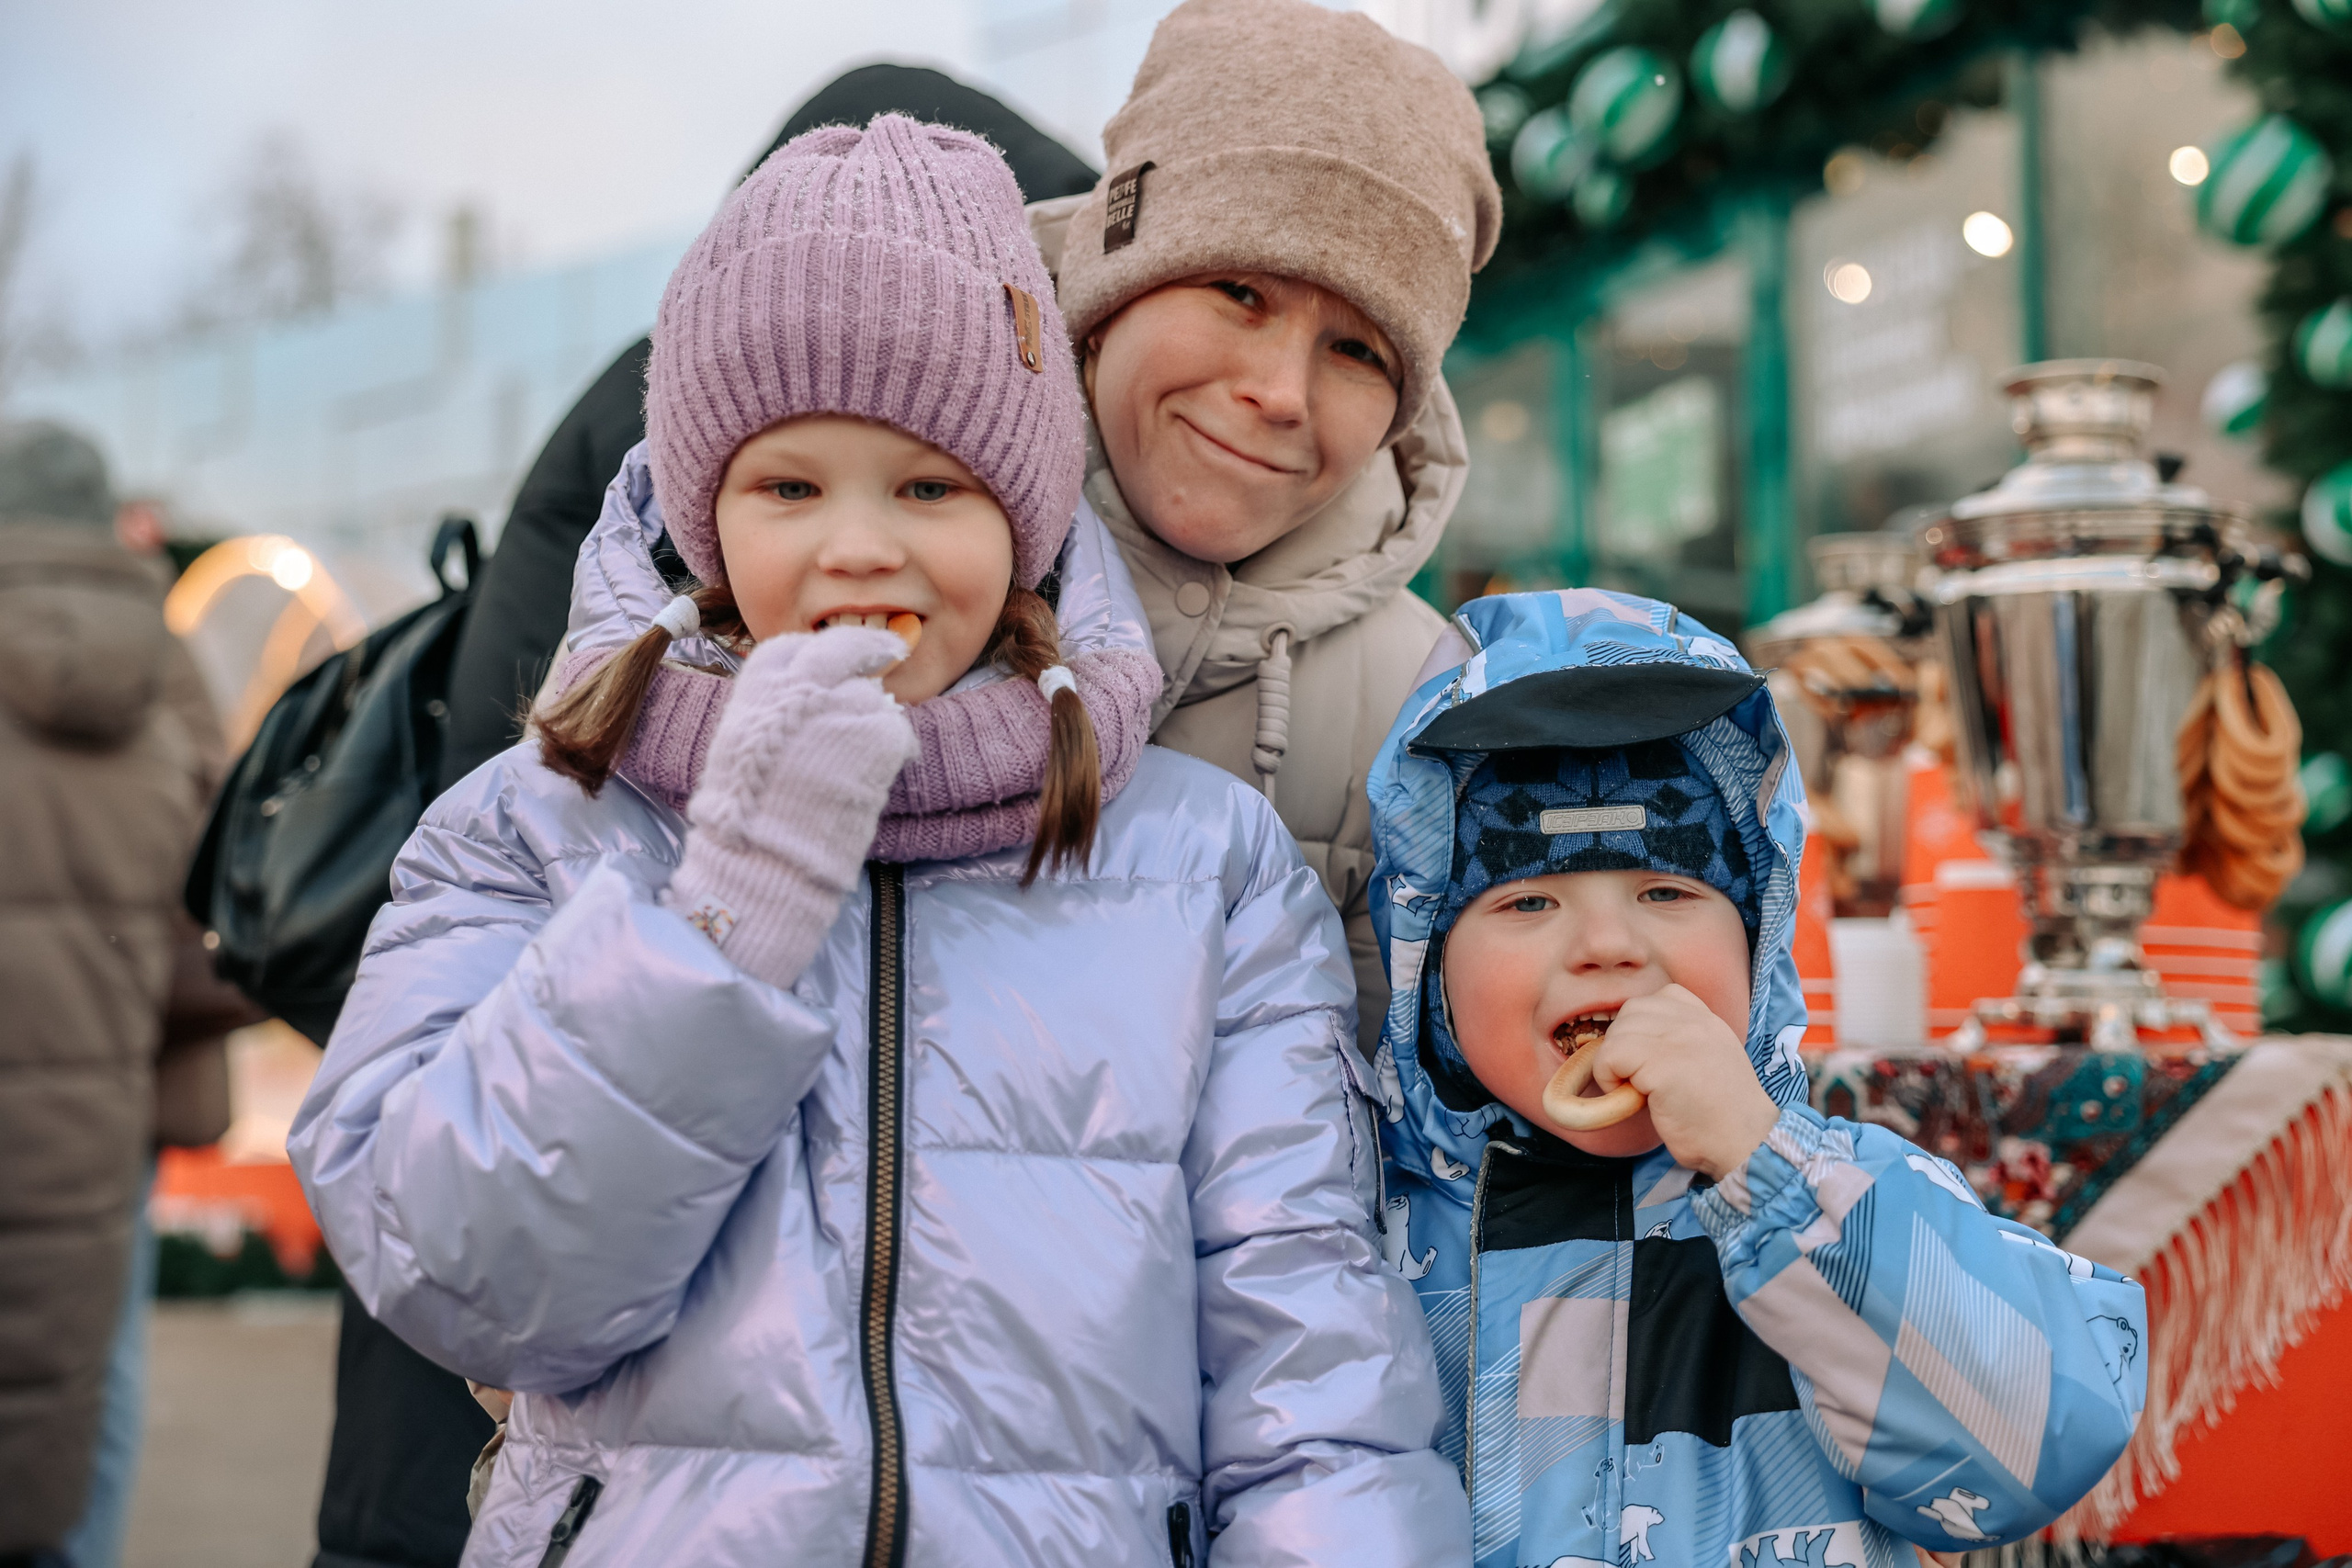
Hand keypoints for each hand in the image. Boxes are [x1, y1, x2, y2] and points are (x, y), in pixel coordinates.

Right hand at [665, 626, 916, 984]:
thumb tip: (805, 706)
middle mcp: (798, 689)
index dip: (814, 651)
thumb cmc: (744, 822)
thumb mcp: (741, 750)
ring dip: (876, 720)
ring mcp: (840, 710)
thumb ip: (771, 718)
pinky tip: (890, 771)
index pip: (789, 649)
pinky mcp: (876, 738)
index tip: (831, 655)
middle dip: (867, 647)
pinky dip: (900, 749)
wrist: (763, 859)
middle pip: (841, 650)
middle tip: (889, 649)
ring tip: (869, 757)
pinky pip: (897, 732)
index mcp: (756, 693)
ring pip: (871, 699)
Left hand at [1587, 985, 1779, 1178]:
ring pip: (1618, 1032)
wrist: (1746, 1142)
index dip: (1644, 1026)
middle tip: (1636, 1077)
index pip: (1661, 997)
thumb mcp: (1709, 1061)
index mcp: (1708, 1019)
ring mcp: (1679, 1038)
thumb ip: (1683, 1042)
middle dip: (1624, 1043)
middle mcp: (1694, 1021)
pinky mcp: (1661, 1063)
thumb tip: (1635, 1042)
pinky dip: (1608, 1077)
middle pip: (1632, 1010)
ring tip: (1634, 1090)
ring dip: (1614, 1063)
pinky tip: (1630, 1098)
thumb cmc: (1721, 1115)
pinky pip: (1611, 1057)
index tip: (1650, 1058)